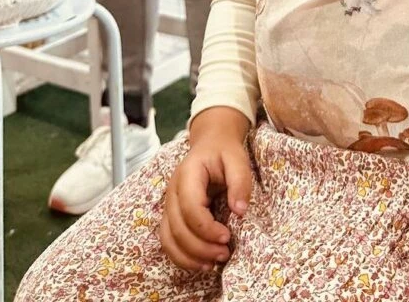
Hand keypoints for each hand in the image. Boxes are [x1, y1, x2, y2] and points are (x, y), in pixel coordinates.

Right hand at [159, 108, 251, 271]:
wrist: (211, 143)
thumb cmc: (224, 151)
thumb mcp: (237, 158)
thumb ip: (240, 181)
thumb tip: (240, 211)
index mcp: (188, 174)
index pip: (190, 208)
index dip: (207, 228)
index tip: (228, 237)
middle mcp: (172, 191)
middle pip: (178, 228)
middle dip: (201, 248)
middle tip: (225, 254)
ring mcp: (168, 205)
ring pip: (169, 239)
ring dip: (190, 257)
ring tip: (214, 264)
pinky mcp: (171, 216)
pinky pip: (169, 242)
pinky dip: (182, 257)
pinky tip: (202, 263)